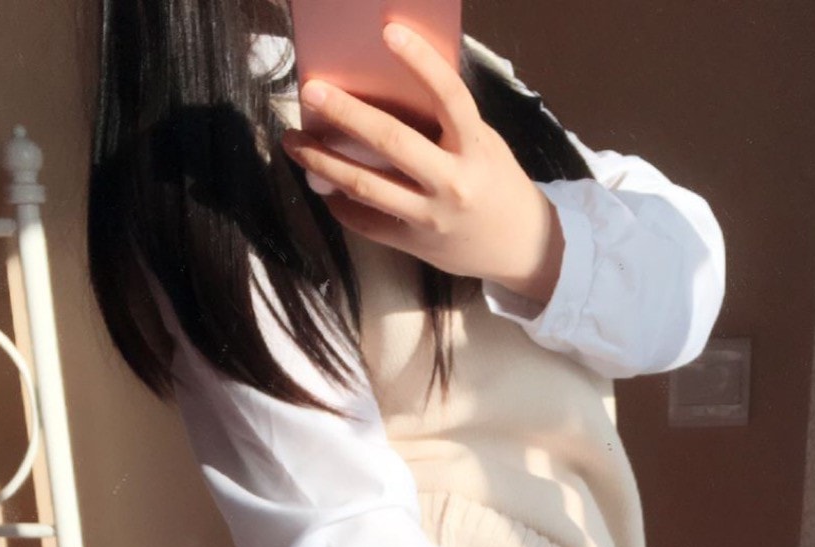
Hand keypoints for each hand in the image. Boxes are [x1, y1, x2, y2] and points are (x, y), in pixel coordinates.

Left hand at [279, 22, 564, 301]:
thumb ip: (445, 123)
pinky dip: (340, 202)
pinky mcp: (414, 244)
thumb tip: (388, 92)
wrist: (521, 247)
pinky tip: (322, 186)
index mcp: (475, 148)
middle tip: (310, 92)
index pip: (449, 96)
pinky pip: (367, 221)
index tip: (388, 31)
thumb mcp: (483, 144)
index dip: (420, 62)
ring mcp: (430, 217)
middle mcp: (452, 183)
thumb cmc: (497, 183)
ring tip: (294, 142)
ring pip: (366, 185)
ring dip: (323, 162)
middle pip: (392, 143)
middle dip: (346, 115)